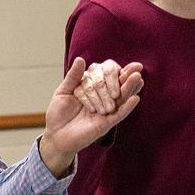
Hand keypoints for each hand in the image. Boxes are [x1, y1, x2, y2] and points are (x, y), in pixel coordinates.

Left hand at [41, 57, 143, 176]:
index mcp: (93, 88)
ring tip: (139, 78)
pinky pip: (119, 115)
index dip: (113, 70)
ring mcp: (106, 111)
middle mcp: (102, 98)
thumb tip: (81, 59)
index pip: (105, 76)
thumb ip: (73, 77)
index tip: (115, 65)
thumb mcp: (63, 92)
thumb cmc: (59, 114)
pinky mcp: (107, 124)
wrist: (55, 135)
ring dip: (130, 88)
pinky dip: (127, 107)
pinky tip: (135, 98)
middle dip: (127, 76)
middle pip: (118, 85)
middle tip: (137, 68)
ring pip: (121, 98)